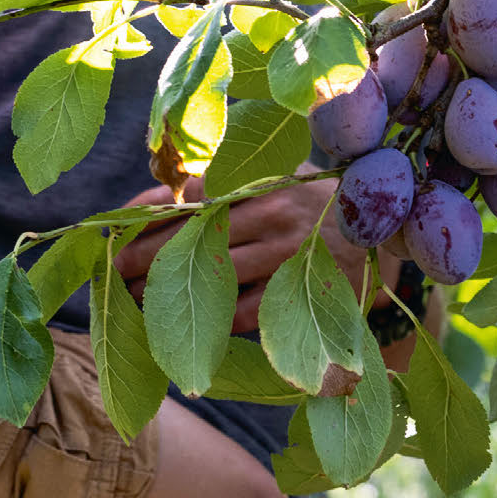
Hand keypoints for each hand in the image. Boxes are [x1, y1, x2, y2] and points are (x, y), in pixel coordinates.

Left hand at [115, 172, 368, 329]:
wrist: (383, 227)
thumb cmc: (313, 197)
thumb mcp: (278, 173)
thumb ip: (230, 180)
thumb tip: (161, 195)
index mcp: (262, 178)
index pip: (193, 194)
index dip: (150, 212)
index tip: (117, 228)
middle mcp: (273, 210)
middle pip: (194, 236)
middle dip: (146, 255)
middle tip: (113, 270)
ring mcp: (287, 252)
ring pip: (212, 276)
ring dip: (167, 293)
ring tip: (134, 301)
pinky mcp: (299, 291)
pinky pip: (242, 312)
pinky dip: (209, 320)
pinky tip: (183, 324)